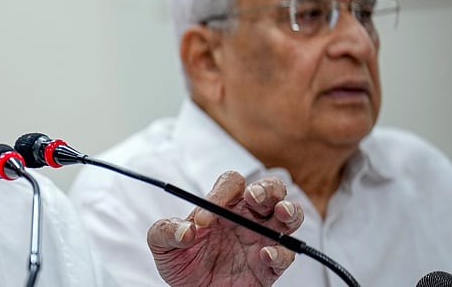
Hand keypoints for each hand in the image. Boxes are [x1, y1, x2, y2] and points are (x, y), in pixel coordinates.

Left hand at [146, 171, 302, 286]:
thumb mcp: (161, 246)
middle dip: (267, 188)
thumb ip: (165, 231)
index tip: (203, 220)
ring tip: (281, 212)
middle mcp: (247, 219)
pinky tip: (265, 254)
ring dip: (290, 210)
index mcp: (222, 206)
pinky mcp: (269, 267)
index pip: (231, 184)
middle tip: (254, 197)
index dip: (220, 194)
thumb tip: (184, 230)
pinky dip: (280, 252)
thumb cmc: (182, 264)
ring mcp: (261, 241)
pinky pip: (285, 254)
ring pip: (289, 216)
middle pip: (270, 190)